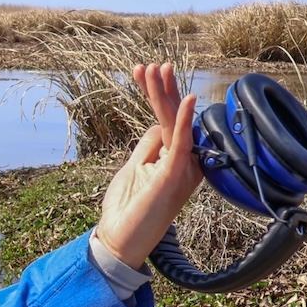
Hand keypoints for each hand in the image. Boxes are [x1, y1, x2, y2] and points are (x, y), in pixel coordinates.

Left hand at [94, 62, 203, 268]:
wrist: (120, 241)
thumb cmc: (127, 209)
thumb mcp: (134, 168)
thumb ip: (148, 146)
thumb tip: (157, 124)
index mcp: (174, 160)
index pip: (166, 120)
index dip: (157, 94)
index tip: (143, 71)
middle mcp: (184, 163)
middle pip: (172, 118)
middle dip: (161, 88)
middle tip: (151, 64)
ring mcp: (181, 170)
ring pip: (173, 124)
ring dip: (163, 94)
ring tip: (154, 68)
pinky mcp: (174, 177)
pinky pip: (182, 144)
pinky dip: (184, 121)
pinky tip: (186, 100)